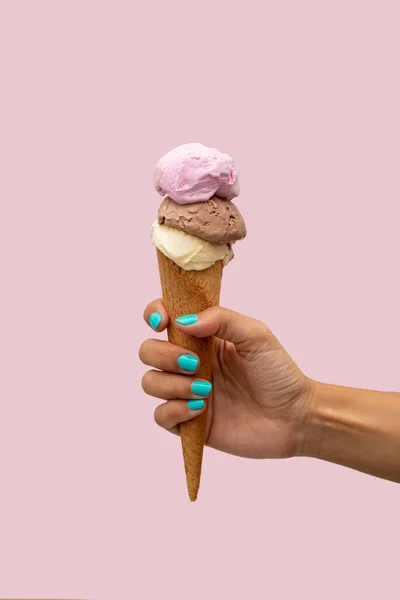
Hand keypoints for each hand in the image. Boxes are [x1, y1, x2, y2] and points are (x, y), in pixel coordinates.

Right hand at [139, 300, 312, 458]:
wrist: (295, 417)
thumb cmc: (279, 373)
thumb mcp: (256, 336)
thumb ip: (222, 319)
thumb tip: (183, 322)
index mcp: (203, 337)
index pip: (163, 319)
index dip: (154, 315)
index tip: (162, 323)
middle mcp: (190, 363)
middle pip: (148, 351)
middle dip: (163, 355)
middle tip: (195, 364)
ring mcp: (187, 393)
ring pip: (150, 383)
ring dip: (172, 385)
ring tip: (206, 390)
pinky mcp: (190, 423)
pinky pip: (161, 416)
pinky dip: (175, 410)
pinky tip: (201, 409)